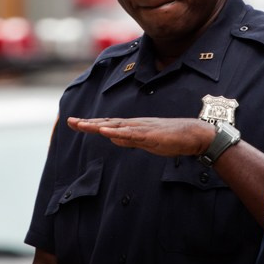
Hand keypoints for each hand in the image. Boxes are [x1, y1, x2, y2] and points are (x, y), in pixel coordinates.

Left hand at [67, 117, 213, 157]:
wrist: (193, 135)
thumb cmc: (171, 139)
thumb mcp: (145, 142)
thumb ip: (129, 140)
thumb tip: (112, 138)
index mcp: (133, 126)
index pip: (108, 124)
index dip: (91, 123)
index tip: (75, 123)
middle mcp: (134, 124)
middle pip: (107, 122)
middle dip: (88, 123)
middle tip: (69, 121)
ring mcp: (142, 128)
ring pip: (115, 126)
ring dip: (97, 125)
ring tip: (81, 125)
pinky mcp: (149, 135)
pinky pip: (130, 134)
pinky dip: (116, 132)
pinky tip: (104, 131)